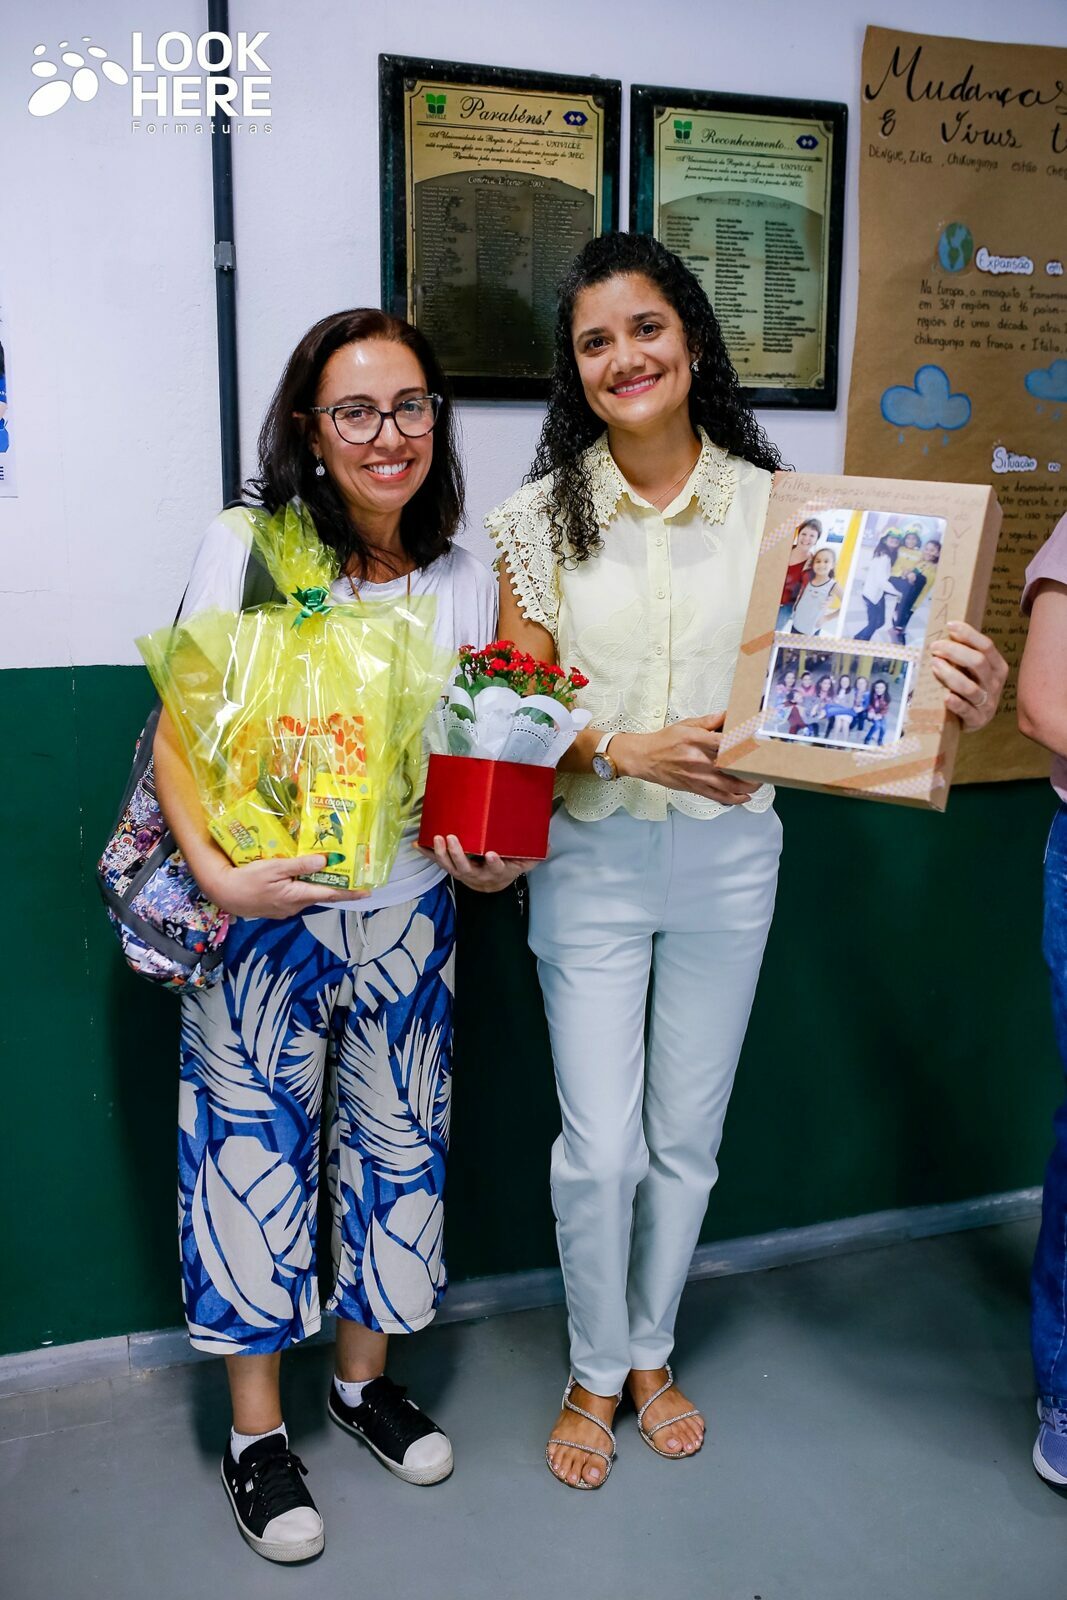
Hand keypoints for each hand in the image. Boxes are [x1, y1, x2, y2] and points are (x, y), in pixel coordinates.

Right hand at [204, 854, 367, 919]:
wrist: (223, 893)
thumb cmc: (247, 878)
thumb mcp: (274, 867)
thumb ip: (300, 865)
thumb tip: (325, 862)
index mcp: (297, 896)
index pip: (330, 894)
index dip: (350, 893)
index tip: (367, 891)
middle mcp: (295, 906)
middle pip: (321, 895)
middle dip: (337, 887)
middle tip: (352, 878)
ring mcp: (285, 909)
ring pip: (308, 896)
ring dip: (318, 886)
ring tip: (329, 874)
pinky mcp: (277, 908)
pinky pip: (296, 897)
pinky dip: (303, 888)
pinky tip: (302, 878)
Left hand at [418, 834, 539, 892]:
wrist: (492, 884)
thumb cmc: (507, 868)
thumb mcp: (523, 864)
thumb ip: (534, 856)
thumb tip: (548, 845)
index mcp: (495, 872)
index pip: (496, 868)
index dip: (494, 863)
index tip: (492, 854)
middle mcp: (476, 875)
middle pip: (465, 867)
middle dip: (457, 854)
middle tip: (452, 839)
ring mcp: (462, 873)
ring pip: (449, 866)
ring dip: (440, 853)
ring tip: (436, 837)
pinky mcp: (451, 868)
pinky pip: (438, 862)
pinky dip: (427, 854)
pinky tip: (418, 844)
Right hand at [614, 714, 758, 802]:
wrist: (644, 758)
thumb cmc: (665, 740)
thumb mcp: (687, 724)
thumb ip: (710, 721)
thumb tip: (731, 715)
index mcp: (697, 740)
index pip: (727, 742)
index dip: (746, 743)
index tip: (760, 743)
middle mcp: (699, 760)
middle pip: (733, 766)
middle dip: (752, 767)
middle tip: (766, 764)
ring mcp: (698, 776)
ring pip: (730, 785)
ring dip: (748, 786)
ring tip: (760, 781)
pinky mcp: (695, 788)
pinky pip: (719, 797)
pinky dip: (734, 799)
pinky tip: (745, 796)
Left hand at [930, 621, 1007, 730]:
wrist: (975, 719)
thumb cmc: (971, 687)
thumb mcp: (975, 670)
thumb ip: (966, 654)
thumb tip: (947, 630)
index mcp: (998, 667)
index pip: (987, 646)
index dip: (968, 634)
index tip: (950, 625)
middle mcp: (995, 684)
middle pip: (978, 662)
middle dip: (954, 651)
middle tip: (935, 648)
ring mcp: (987, 703)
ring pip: (970, 687)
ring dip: (950, 674)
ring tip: (934, 665)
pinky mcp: (977, 720)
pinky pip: (967, 711)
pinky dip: (956, 704)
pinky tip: (946, 697)